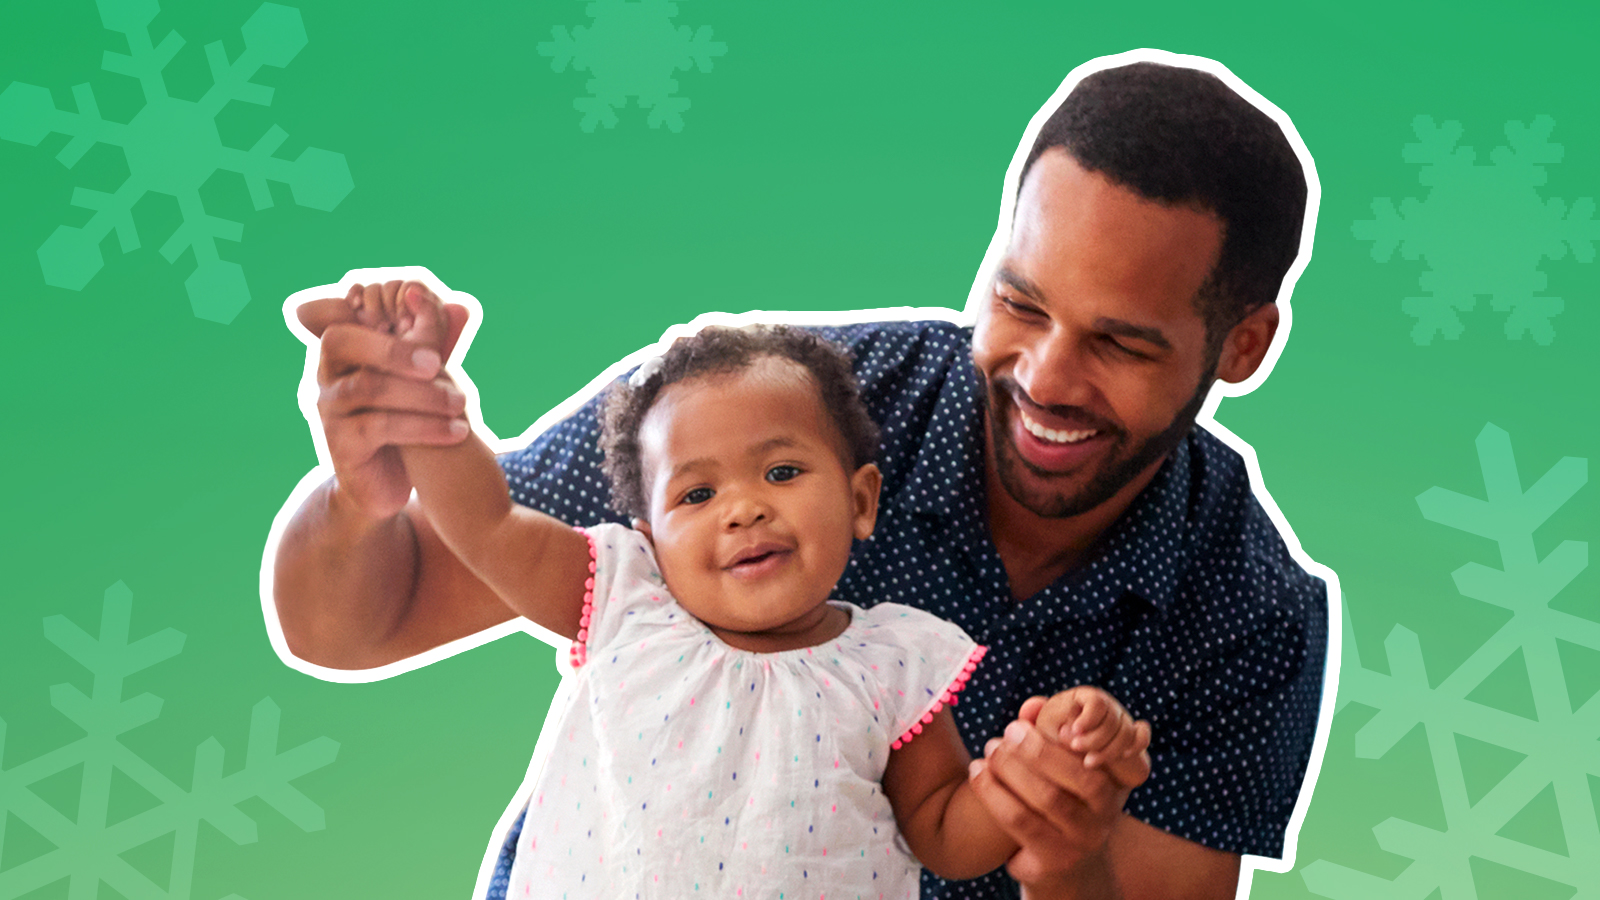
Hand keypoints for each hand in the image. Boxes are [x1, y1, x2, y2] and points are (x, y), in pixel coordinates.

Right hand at [297, 281, 471, 519]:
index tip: (417, 301)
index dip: (376, 303)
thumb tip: (461, 306)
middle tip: (438, 361)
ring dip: (422, 393)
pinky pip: (379, 427)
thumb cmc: (406, 420)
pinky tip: (458, 432)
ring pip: (369, 387)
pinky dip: (423, 427)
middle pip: (343, 341)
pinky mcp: (341, 444)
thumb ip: (434, 342)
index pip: (344, 311)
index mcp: (344, 349)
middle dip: (394, 347)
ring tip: (461, 402)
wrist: (387, 482)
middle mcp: (327, 373)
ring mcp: (330, 408)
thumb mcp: (420, 379)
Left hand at [967, 691, 1147, 895]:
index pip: (1103, 757)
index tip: (1031, 722)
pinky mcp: (1053, 859)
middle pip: (1079, 778)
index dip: (1076, 736)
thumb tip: (1032, 704)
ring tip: (989, 750)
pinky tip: (977, 773)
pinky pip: (1020, 821)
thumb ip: (1051, 733)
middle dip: (1037, 749)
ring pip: (1048, 798)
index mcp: (1115, 784)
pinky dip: (993, 792)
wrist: (1064, 866)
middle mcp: (1107, 814)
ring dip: (1012, 768)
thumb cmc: (1060, 800)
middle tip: (1006, 731)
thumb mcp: (1065, 769)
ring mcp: (1082, 840)